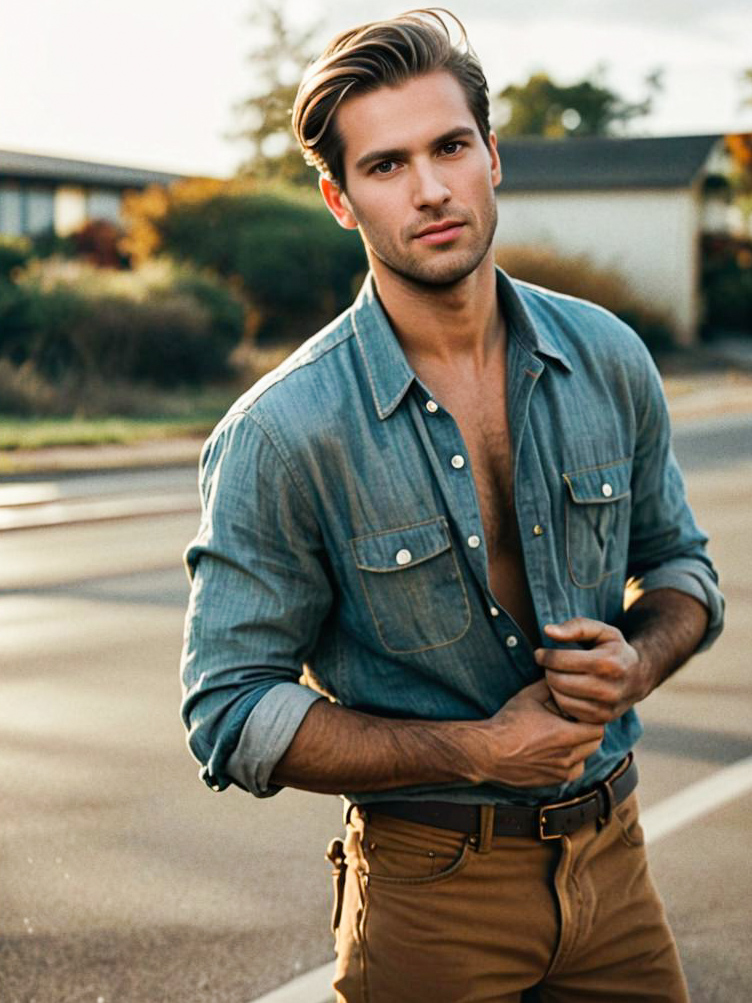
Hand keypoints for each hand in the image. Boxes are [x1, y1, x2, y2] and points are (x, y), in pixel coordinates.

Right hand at [476, 679, 603, 787]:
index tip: (579, 710)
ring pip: (586, 756)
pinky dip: (571, 760)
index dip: (592, 717)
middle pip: (595, 742)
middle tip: (574, 720)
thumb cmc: (508, 723)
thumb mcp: (528, 696)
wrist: (488, 752)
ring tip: (564, 735)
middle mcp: (568, 756)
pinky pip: (574, 770)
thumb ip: (550, 685)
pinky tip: (556, 750)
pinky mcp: (554, 781)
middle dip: (588, 730)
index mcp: (565, 735)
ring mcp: (562, 771)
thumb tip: (562, 675)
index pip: (598, 727)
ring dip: (581, 745)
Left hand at [534, 617, 649, 724]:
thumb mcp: (601, 631)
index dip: (545, 655)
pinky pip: (568, 711)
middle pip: (558, 680)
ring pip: (560, 698)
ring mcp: (606, 707)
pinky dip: (562, 699)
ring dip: (553, 685)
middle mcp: (609, 688)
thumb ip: (576, 627)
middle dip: (548, 670)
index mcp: (608, 662)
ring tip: (558, 675)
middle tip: (549, 665)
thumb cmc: (613, 649)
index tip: (540, 653)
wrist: (638, 677)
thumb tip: (548, 631)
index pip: (560, 660)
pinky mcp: (602, 720)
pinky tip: (566, 689)